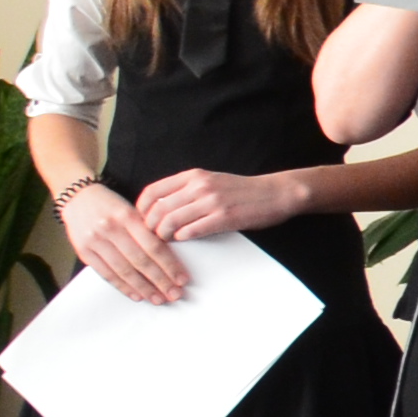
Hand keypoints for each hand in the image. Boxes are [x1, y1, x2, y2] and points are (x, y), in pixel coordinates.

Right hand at [55, 180, 188, 303]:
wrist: (78, 198)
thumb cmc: (112, 206)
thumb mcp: (133, 210)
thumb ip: (147, 231)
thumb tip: (171, 259)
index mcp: (127, 217)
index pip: (153, 246)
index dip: (170, 265)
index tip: (182, 279)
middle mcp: (110, 229)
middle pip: (140, 261)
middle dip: (160, 281)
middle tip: (175, 294)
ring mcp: (95, 241)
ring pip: (124, 270)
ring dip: (144, 288)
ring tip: (159, 299)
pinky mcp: (84, 252)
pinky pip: (106, 274)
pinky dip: (123, 286)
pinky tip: (137, 295)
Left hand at [133, 167, 304, 242]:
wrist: (276, 193)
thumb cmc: (243, 191)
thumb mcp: (211, 181)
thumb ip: (187, 189)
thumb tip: (161, 207)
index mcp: (193, 176)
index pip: (153, 191)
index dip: (142, 209)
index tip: (143, 220)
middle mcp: (200, 186)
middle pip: (158, 209)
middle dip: (150, 226)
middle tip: (153, 235)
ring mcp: (212, 202)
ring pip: (171, 221)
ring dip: (163, 235)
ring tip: (166, 240)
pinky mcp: (224, 217)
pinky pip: (191, 230)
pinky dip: (182, 238)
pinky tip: (184, 239)